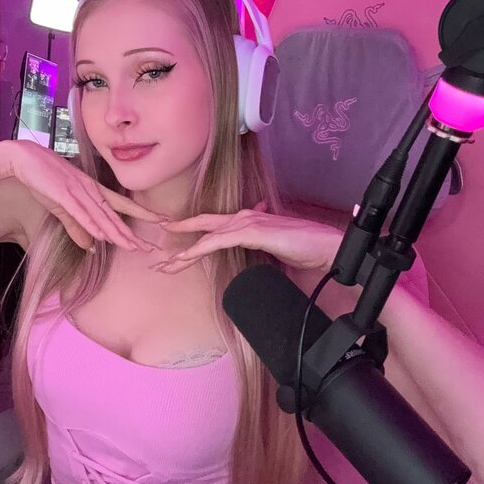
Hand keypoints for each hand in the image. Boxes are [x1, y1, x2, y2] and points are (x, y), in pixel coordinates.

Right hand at [6, 140, 163, 252]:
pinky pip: (80, 212)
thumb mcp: (62, 206)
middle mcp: (90, 190)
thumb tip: (89, 246)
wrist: (23, 158)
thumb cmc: (44, 179)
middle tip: (149, 247)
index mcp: (92, 190)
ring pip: (101, 216)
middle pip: (115, 215)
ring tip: (132, 247)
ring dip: (116, 233)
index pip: (121, 206)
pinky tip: (101, 235)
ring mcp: (77, 190)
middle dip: (131, 233)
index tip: (161, 221)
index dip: (141, 214)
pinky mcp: (62, 193)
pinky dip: (91, 224)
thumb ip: (76, 226)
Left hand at [150, 203, 342, 272]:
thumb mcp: (276, 246)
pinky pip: (217, 241)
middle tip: (159, 255)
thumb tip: (255, 245)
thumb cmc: (304, 247)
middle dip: (179, 236)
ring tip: (166, 265)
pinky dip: (199, 248)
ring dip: (184, 252)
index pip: (213, 224)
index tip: (171, 237)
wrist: (324, 246)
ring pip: (206, 236)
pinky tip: (185, 257)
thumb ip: (262, 244)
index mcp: (248, 220)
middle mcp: (244, 217)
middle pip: (203, 226)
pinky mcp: (250, 232)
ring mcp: (246, 223)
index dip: (190, 228)